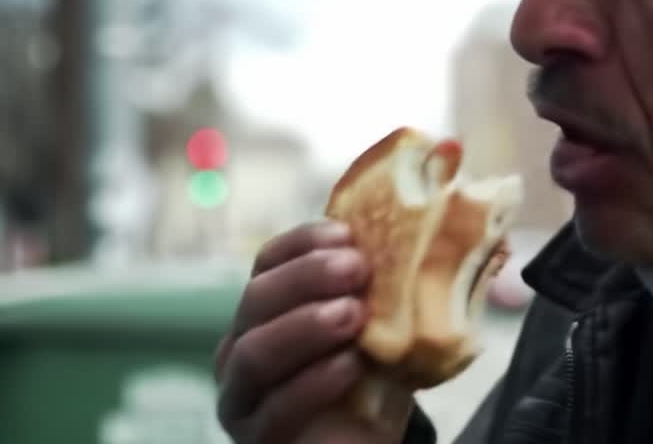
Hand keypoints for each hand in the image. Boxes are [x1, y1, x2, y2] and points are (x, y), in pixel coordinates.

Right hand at [215, 222, 411, 443]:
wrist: (366, 438)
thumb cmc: (368, 374)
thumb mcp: (373, 322)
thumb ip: (373, 285)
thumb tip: (412, 230)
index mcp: (265, 309)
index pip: (268, 261)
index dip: (303, 243)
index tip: (346, 234)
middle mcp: (240, 345)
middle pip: (256, 299)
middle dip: (307, 278)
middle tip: (356, 268)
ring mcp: (242, 394)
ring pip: (254, 353)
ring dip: (305, 326)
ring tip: (353, 315)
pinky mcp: (259, 437)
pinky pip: (276, 408)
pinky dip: (314, 383)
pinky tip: (350, 365)